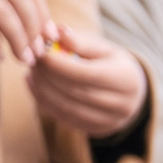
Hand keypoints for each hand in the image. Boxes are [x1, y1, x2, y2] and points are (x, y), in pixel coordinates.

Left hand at [30, 26, 147, 137]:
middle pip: (75, 92)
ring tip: (32, 72)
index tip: (39, 53)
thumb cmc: (111, 64)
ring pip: (67, 107)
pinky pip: (64, 117)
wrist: (131, 93)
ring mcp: (111, 121)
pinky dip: (44, 101)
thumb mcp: (102, 48)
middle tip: (32, 61)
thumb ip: (80, 42)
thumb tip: (57, 32)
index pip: (87, 74)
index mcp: (126, 79)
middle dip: (47, 75)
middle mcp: (122, 104)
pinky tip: (35, 85)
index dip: (58, 64)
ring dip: (42, 89)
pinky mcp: (97, 130)